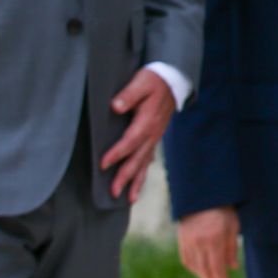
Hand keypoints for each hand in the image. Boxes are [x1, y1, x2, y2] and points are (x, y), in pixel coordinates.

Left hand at [100, 69, 174, 202]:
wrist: (174, 79)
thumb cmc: (155, 80)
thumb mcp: (142, 81)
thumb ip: (129, 94)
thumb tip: (116, 106)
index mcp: (147, 121)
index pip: (130, 141)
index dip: (117, 153)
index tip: (103, 165)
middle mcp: (153, 133)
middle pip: (138, 158)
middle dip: (125, 176)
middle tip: (113, 192)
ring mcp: (155, 136)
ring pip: (145, 162)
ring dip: (136, 180)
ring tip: (128, 198)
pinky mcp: (155, 136)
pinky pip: (149, 158)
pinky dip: (143, 173)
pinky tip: (138, 184)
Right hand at [176, 206, 240, 277]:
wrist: (201, 192)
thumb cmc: (223, 207)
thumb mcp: (233, 224)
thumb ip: (232, 247)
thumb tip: (232, 268)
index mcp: (213, 238)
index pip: (216, 267)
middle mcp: (198, 242)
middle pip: (204, 270)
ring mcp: (188, 241)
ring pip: (195, 267)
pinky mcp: (182, 239)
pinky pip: (187, 260)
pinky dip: (195, 269)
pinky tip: (202, 272)